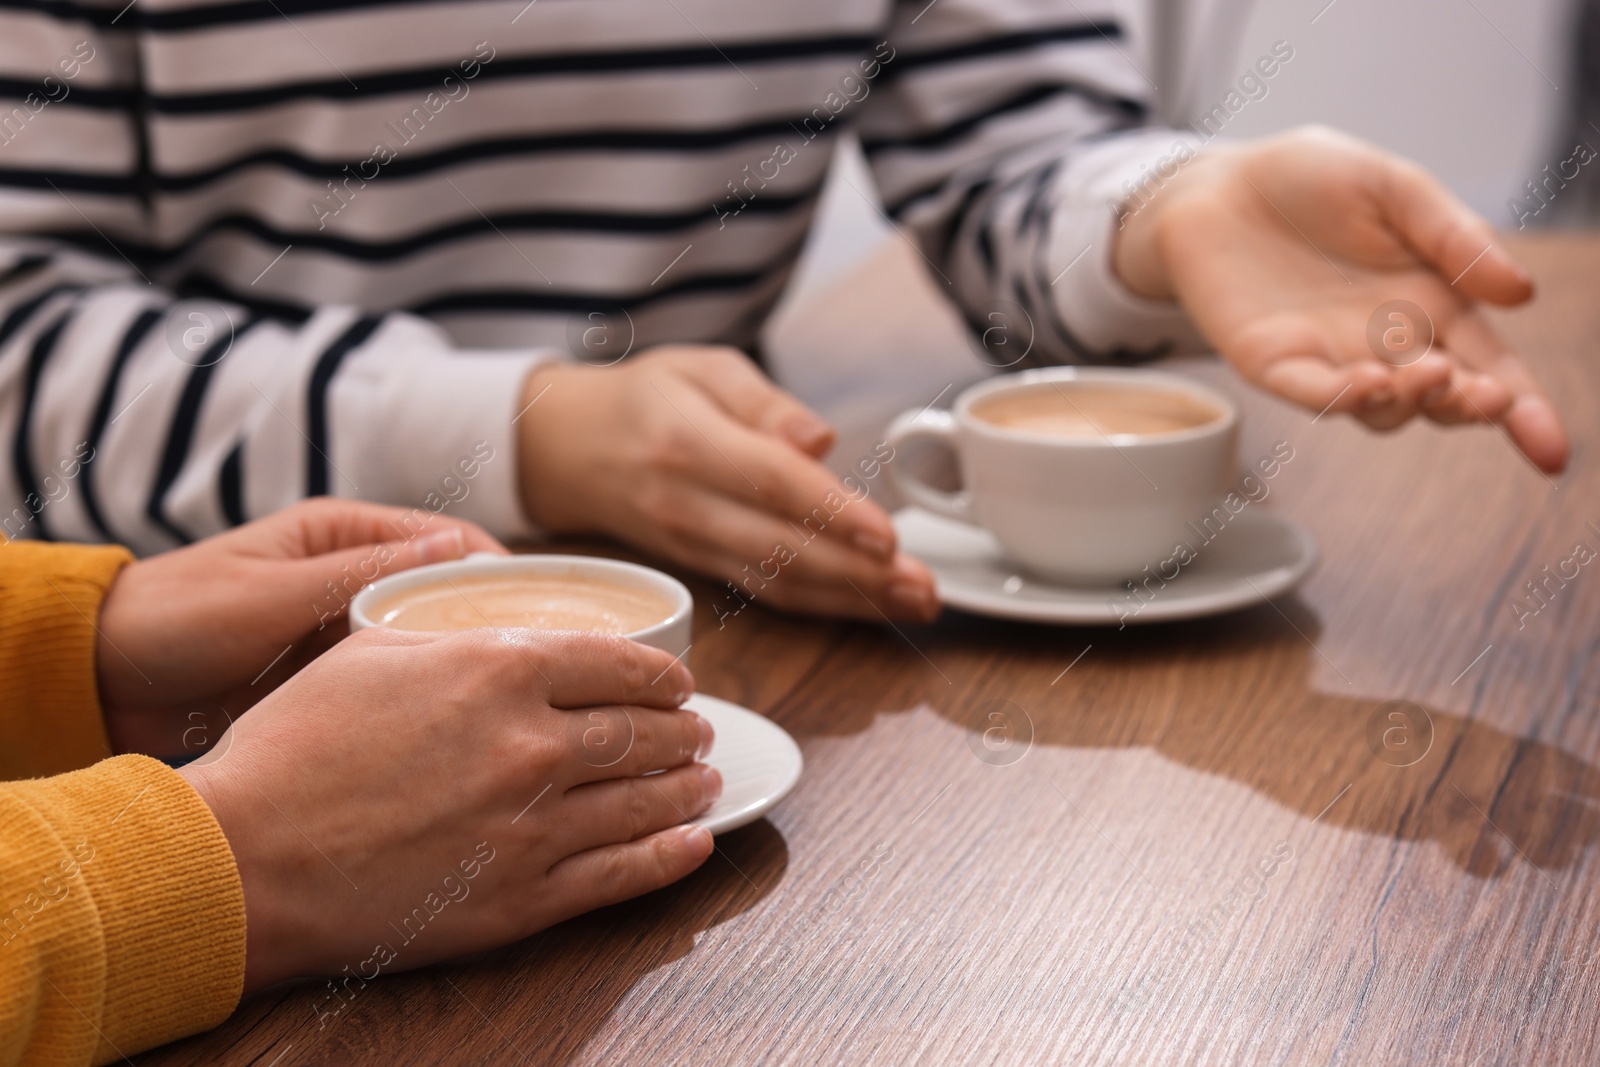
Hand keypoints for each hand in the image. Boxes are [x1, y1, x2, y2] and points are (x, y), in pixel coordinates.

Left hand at [96, 498, 505, 756]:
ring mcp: (344, 634)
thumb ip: (359, 573)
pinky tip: (453, 734)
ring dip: (459, 672)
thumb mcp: (271, 594)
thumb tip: (455, 549)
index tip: (541, 613)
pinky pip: (392, 690)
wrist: (99, 684)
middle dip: (490, 628)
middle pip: (446, 598)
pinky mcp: (330, 684)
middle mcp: (353, 579)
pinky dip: (422, 707)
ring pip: (426, 648)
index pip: (447, 542)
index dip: (498, 574)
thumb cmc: (175, 617)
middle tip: (538, 673)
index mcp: (343, 535)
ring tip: (507, 708)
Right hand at [178, 627, 717, 992]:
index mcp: (499, 671)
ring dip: (687, 787)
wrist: (244, 857)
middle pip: (640, 732)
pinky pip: (621, 874)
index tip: (679, 683)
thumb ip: (459, 636)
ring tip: (706, 780)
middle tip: (698, 731)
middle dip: (682, 730)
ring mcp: (532, 825)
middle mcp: (530, 744)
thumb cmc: (293, 747)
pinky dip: (669, 856)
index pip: (618, 665)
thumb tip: (511, 635)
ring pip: (643, 801)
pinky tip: (694, 842)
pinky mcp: (521, 899)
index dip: (662, 676)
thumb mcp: (375, 652)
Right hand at [515, 346, 938, 620]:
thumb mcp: (701, 367)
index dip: (831, 513)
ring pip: (778, 582)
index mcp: (686, 442)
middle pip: (779, 548)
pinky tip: (873, 607)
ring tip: (915, 603)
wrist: (568, 451)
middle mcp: (687, 505)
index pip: (769, 483)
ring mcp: (692, 546)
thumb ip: (764, 402)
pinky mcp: (703, 569)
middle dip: (857, 574)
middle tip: (922, 586)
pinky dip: (823, 605)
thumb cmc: (647, 398)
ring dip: (852, 600)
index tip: (888, 535)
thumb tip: (819, 441)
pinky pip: (767, 593)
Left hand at [1113, 126, 1568, 472]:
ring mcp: (1331, 358)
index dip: (1522, 411)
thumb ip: (1455, 237)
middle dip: (1472, 405)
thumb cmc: (1311, 181)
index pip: (1491, 367)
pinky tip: (1366, 383)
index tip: (1550, 452)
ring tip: (1429, 373)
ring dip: (1411, 401)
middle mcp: (1388, 343)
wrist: (1221, 183)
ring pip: (1383, 409)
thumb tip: (1522, 294)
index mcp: (1433, 302)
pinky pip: (1313, 394)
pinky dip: (1341, 397)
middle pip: (1442, 398)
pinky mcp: (1274, 363)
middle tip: (1488, 396)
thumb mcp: (1397, 189)